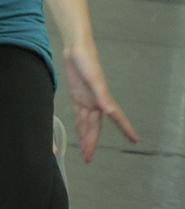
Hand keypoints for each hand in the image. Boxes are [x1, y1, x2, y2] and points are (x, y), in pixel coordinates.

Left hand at [62, 40, 137, 160]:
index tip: (134, 140)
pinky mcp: (77, 96)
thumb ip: (101, 95)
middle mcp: (95, 102)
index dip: (125, 129)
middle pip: (94, 127)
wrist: (75, 49)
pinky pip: (79, 115)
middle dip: (92, 142)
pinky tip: (80, 132)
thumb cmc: (87, 61)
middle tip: (89, 159)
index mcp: (102, 99)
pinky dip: (79, 125)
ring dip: (85, 137)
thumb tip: (109, 110)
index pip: (115, 118)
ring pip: (86, 123)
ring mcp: (86, 100)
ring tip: (85, 151)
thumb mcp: (94, 78)